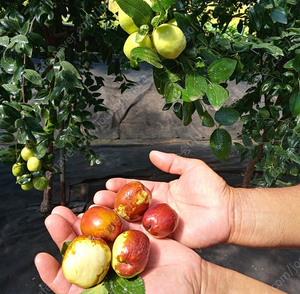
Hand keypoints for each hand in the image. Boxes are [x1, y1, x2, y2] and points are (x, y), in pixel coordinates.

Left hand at [35, 206, 202, 293]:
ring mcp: (123, 248)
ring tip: (69, 209)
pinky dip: (108, 212)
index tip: (41, 257)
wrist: (193, 282)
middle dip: (65, 233)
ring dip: (83, 220)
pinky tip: (98, 203)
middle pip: (82, 249)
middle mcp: (109, 267)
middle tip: (54, 218)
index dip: (54, 271)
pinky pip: (119, 221)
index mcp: (102, 287)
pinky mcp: (137, 234)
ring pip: (97, 232)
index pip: (72, 281)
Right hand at [95, 150, 233, 248]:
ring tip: (99, 214)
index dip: (123, 185)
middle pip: (131, 205)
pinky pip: (146, 235)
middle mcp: (158, 207)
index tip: (108, 183)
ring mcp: (160, 223)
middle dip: (113, 202)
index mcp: (162, 191)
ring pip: (134, 220)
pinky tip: (115, 232)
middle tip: (97, 200)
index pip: (138, 187)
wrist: (228, 212)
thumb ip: (172, 162)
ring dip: (116, 218)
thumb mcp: (192, 168)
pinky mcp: (166, 237)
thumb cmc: (212, 189)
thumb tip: (152, 153)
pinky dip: (130, 233)